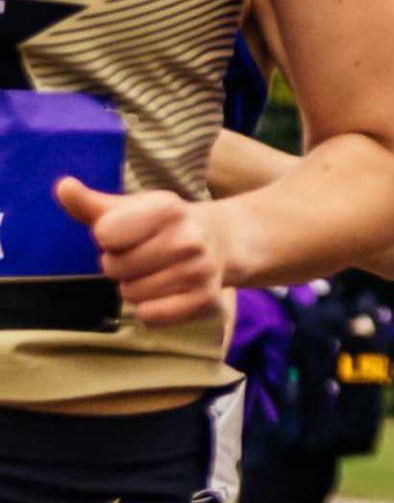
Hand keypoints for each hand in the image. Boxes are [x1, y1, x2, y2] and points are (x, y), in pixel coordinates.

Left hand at [54, 179, 229, 326]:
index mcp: (168, 208)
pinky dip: (150, 310)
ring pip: (131, 295)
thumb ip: (92, 203)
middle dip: (119, 265)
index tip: (130, 233)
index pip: (105, 233)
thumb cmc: (163, 225)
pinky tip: (166, 293)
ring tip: (156, 273)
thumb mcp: (130, 208)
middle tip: (143, 256)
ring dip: (135, 288)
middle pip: (114, 268)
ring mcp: (199, 270)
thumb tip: (63, 187)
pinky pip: (152, 316)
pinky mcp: (205, 299)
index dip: (109, 237)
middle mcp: (188, 238)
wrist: (221, 240)